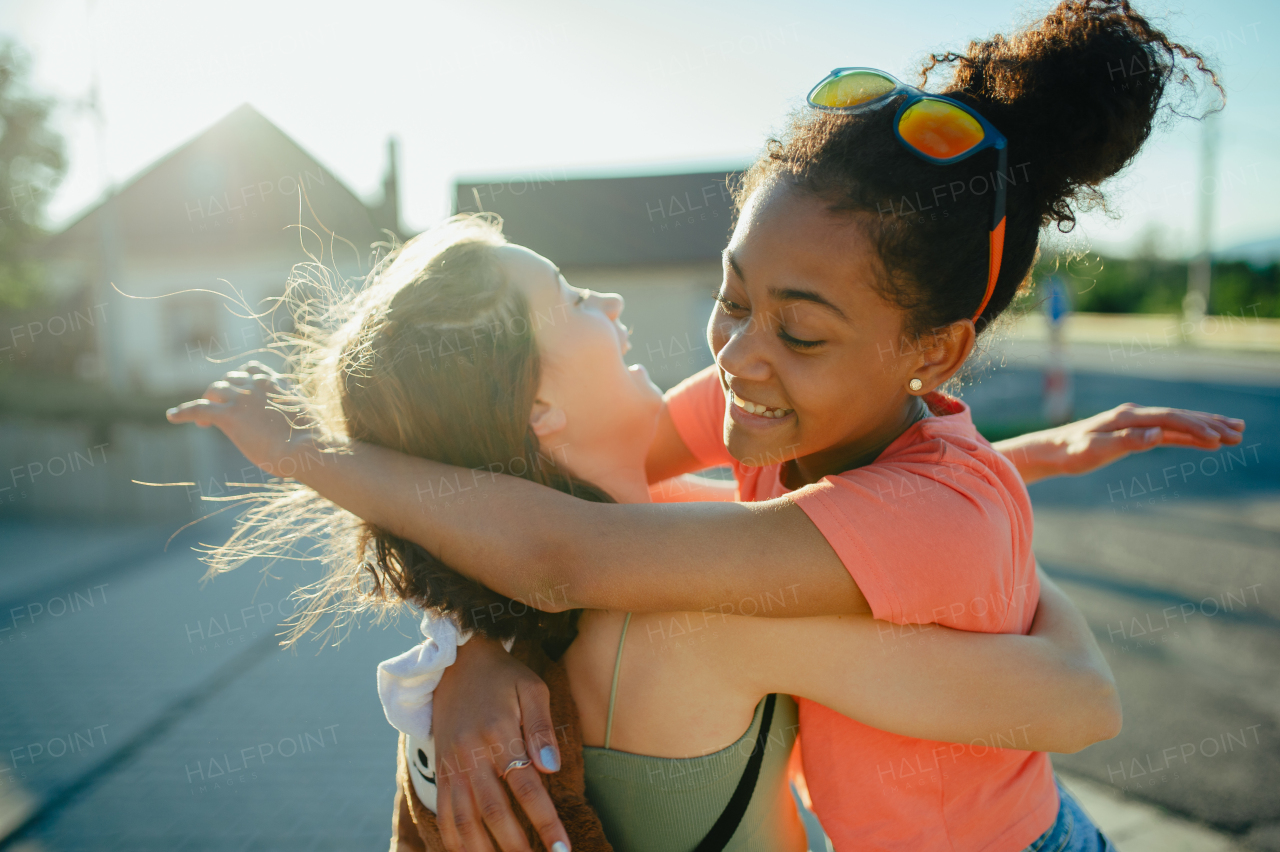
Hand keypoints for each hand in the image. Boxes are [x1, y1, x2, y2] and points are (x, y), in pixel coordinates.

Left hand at [166, 361, 314, 475]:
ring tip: (203, 421)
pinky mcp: (228, 415)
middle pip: (230, 379)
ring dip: (207, 401)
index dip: (242, 380)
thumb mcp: (306, 419)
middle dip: (223, 392)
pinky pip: (197, 408)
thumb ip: (294, 413)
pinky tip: (171, 416)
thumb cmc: (312, 443)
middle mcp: (257, 384)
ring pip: (213, 390)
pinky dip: (182, 412)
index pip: (253, 370)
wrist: (307, 449)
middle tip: (219, 410)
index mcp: (277, 383)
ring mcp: (241, 398)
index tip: (239, 393)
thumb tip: (300, 425)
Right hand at [432, 637, 567, 851]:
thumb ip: (541, 728)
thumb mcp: (531, 687)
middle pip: (495, 812)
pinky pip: (445, 814)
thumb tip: (551, 768)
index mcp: (498, 734)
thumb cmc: (503, 676)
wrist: (456, 663)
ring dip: (484, 851)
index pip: (526, 788)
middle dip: (517, 846)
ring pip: (465, 820)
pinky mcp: (440, 771)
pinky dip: (456, 841)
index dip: (545, 821)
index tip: (561, 848)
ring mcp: (452, 765)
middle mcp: (471, 754)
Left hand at [999, 403, 1244, 484]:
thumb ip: (1126, 442)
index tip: (1219, 437)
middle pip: (1180, 416)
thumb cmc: (1070, 452)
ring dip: (1205, 426)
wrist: (1050, 450)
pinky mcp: (1133, 432)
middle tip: (1240, 432)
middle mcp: (1134, 415)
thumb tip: (1157, 435)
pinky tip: (1205, 440)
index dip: (1195, 427)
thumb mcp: (1094, 449)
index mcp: (1128, 417)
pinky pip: (1167, 432)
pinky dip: (1188, 435)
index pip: (1169, 419)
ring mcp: (1135, 422)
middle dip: (1210, 423)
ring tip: (1234, 432)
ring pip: (1177, 422)